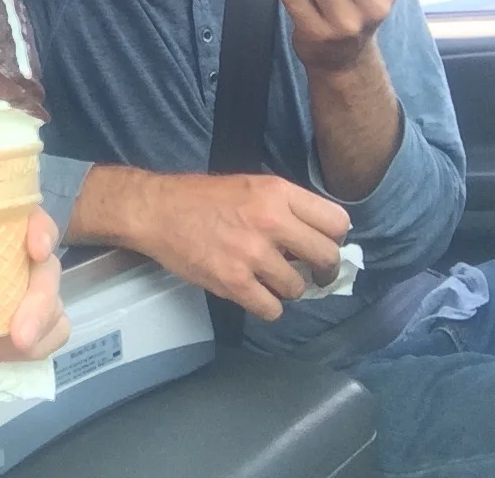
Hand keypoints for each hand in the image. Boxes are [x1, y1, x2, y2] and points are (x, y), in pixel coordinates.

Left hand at [0, 209, 69, 429]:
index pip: (18, 224)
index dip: (37, 227)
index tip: (36, 248)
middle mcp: (8, 275)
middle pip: (47, 268)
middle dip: (39, 300)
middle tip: (19, 335)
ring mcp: (26, 307)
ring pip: (56, 305)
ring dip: (30, 335)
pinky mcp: (38, 340)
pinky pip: (57, 335)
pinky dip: (35, 353)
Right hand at [139, 171, 350, 321]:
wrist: (157, 210)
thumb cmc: (203, 197)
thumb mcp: (251, 185)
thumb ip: (285, 206)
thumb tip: (316, 237)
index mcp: (277, 192)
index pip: (337, 221)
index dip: (334, 237)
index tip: (323, 245)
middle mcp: (271, 221)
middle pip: (326, 256)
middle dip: (322, 269)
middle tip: (310, 272)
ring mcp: (253, 254)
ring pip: (298, 288)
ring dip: (286, 288)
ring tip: (267, 278)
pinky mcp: (234, 282)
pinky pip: (272, 309)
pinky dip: (265, 306)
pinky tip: (253, 292)